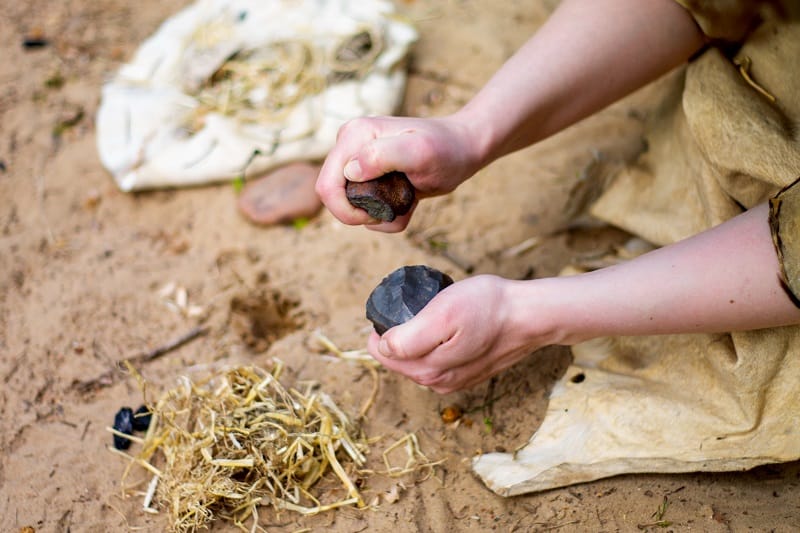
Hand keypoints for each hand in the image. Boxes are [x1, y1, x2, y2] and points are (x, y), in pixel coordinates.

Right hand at [315, 114, 483, 231]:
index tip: (376, 216)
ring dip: (378, 217)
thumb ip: (382, 156)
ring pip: (350, 206)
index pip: (327, 185)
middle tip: (393, 211)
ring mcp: (358, 161)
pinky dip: (386, 215)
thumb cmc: (445, 149)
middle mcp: (350, 146)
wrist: (463, 149)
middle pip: (333, 198)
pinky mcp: (368, 175)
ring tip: (406, 203)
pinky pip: (365, 207)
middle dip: (362, 215)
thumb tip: (350, 171)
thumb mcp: (419, 152)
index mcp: (354, 136)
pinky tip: (408, 204)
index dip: (345, 210)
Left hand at [367, 275, 551, 392]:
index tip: (400, 307)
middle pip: (398, 357)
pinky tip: (448, 326)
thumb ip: (408, 338)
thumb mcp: (442, 315)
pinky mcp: (468, 373)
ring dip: (417, 337)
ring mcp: (454, 380)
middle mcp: (438, 382)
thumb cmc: (488, 308)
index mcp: (426, 371)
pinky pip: (438, 358)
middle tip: (418, 306)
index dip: (383, 327)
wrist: (529, 316)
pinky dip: (436, 341)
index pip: (382, 352)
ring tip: (433, 313)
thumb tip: (383, 347)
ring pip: (417, 358)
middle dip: (399, 333)